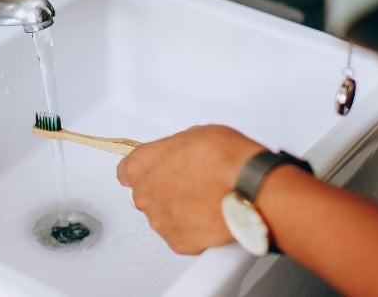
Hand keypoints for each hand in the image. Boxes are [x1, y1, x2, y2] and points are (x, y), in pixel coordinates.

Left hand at [117, 124, 263, 254]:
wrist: (251, 189)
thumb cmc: (226, 158)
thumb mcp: (195, 135)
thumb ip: (175, 150)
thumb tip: (181, 156)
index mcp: (142, 165)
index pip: (126, 171)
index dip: (145, 169)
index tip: (156, 168)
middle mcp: (145, 195)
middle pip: (145, 194)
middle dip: (164, 190)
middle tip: (190, 183)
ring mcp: (161, 222)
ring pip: (163, 216)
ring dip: (178, 210)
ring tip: (205, 200)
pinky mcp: (179, 243)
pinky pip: (180, 235)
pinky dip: (193, 229)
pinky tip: (210, 216)